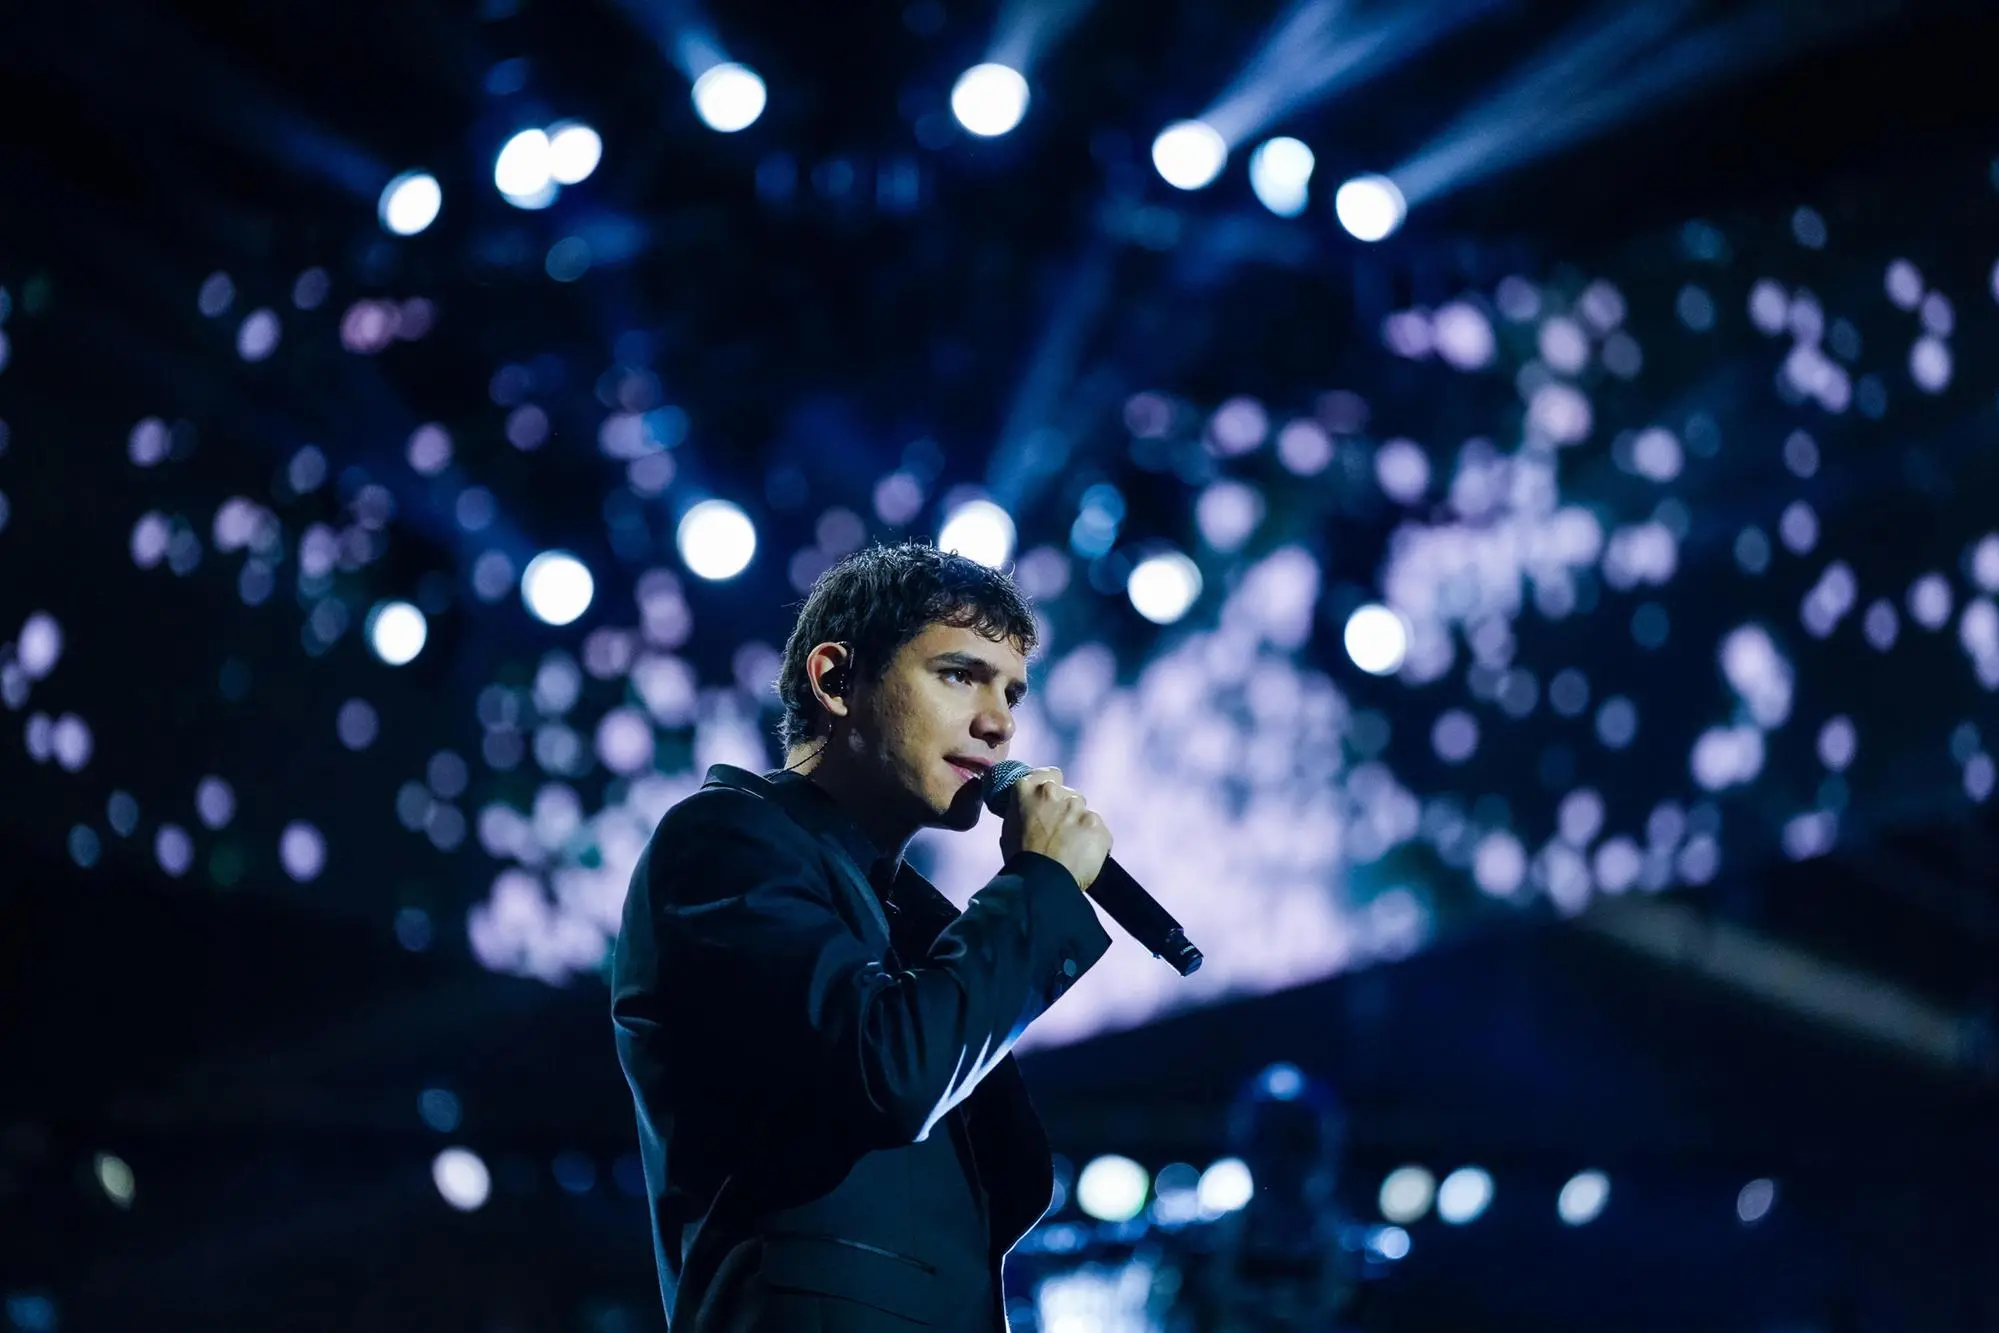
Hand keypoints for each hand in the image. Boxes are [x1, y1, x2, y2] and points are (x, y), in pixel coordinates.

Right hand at [1000, 766, 1111, 894]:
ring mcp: (1079, 808)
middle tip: (1059, 832)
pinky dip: (1093, 842)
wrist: (1041, 883)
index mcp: (1029, 789)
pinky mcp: (1098, 826)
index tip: (1050, 799)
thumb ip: (1023, 811)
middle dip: (1066, 810)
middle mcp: (1056, 792)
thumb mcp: (1010, 828)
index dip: (1051, 785)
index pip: (1049, 773)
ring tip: (1071, 849)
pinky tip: (1083, 857)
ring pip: (1084, 813)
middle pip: (1069, 794)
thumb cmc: (1020, 860)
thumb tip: (1029, 813)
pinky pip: (1099, 831)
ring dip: (1080, 826)